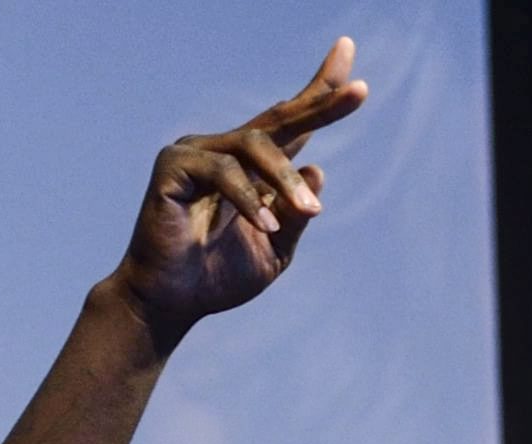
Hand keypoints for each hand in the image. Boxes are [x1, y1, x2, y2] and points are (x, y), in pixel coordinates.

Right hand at [114, 39, 366, 334]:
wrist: (173, 303)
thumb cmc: (218, 278)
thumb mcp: (274, 250)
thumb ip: (296, 215)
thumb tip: (317, 168)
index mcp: (253, 167)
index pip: (291, 122)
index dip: (320, 92)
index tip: (349, 52)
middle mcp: (226, 149)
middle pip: (281, 117)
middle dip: (321, 103)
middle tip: (359, 92)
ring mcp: (197, 151)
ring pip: (256, 144)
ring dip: (286, 179)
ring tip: (309, 212)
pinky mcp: (174, 164)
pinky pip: (223, 169)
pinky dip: (249, 198)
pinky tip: (264, 226)